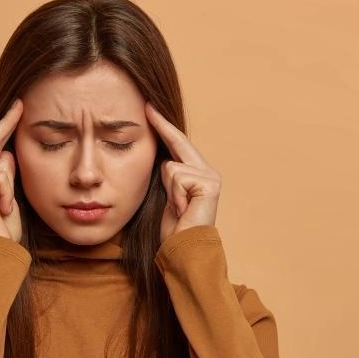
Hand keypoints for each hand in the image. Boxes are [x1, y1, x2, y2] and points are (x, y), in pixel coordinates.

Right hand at [0, 99, 23, 241]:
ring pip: (4, 163)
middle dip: (8, 122)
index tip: (19, 106)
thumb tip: (8, 153)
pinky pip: (1, 175)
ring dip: (11, 187)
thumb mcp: (10, 193)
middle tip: (22, 102)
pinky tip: (0, 209)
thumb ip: (7, 173)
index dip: (6, 125)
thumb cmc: (4, 228)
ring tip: (4, 207)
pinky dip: (7, 193)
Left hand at [145, 102, 221, 241]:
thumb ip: (166, 175)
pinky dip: (174, 195)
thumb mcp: (165, 195)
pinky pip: (177, 176)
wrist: (183, 251)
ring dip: (167, 190)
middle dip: (162, 127)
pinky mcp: (209, 184)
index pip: (177, 145)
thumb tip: (159, 156)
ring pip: (171, 167)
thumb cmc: (172, 229)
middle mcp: (208, 172)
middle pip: (176, 146)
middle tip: (147, 106)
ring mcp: (210, 177)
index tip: (149, 107)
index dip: (163, 126)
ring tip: (177, 208)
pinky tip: (183, 208)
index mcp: (197, 174)